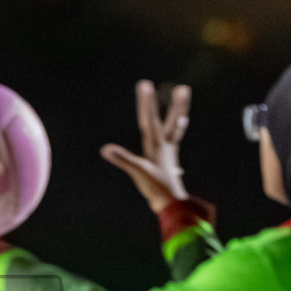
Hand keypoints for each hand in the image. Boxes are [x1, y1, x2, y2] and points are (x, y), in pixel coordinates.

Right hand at [99, 80, 190, 213]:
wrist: (172, 204)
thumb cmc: (156, 188)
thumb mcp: (138, 173)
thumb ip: (123, 159)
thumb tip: (105, 149)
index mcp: (157, 146)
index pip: (149, 120)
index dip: (146, 103)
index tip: (144, 85)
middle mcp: (165, 147)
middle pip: (172, 122)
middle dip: (177, 105)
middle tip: (185, 88)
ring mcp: (169, 153)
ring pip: (176, 129)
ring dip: (180, 114)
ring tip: (185, 106)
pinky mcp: (169, 161)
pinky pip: (174, 142)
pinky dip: (177, 132)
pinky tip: (178, 133)